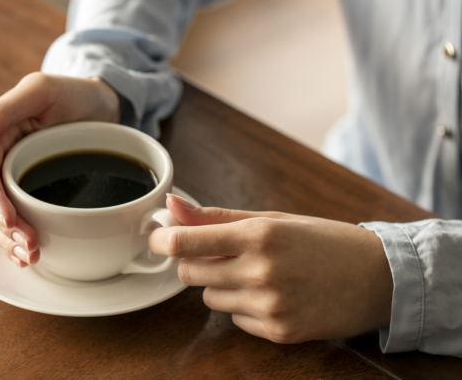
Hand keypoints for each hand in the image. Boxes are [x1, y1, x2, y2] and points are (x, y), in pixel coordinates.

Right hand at [0, 73, 119, 266]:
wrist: (103, 106)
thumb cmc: (73, 94)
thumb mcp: (42, 91)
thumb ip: (4, 110)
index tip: (8, 219)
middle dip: (3, 228)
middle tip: (31, 245)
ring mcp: (14, 179)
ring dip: (7, 241)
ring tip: (30, 257)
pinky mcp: (30, 194)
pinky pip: (13, 221)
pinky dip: (15, 241)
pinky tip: (26, 257)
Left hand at [149, 194, 392, 342]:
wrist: (378, 277)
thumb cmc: (324, 240)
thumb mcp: (273, 219)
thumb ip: (217, 216)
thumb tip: (172, 205)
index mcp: (259, 235)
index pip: (186, 243)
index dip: (163, 240)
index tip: (158, 238)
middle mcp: (261, 272)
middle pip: (190, 274)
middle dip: (196, 263)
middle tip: (221, 253)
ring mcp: (270, 306)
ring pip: (210, 298)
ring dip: (221, 285)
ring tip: (256, 273)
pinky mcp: (279, 332)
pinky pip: (236, 318)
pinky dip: (244, 305)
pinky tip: (272, 294)